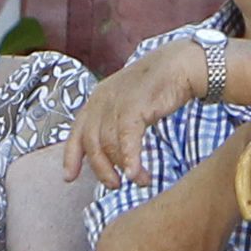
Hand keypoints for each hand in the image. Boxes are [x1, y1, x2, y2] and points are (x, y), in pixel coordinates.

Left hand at [68, 39, 209, 188]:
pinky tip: (136, 174)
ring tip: (141, 180)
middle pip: (92, 144)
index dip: (71, 156)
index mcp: (97, 98)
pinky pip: (126, 140)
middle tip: (115, 185)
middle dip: (101, 169)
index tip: (69, 178)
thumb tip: (111, 150)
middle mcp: (102, 100)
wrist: (181, 65)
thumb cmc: (158, 85)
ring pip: (110, 146)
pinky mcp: (134, 107)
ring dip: (124, 168)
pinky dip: (130, 160)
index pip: (77, 132)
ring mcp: (116, 103)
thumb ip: (115, 120)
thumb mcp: (128, 101)